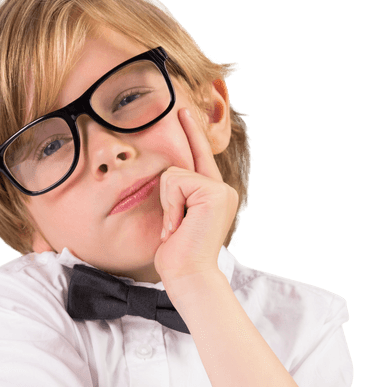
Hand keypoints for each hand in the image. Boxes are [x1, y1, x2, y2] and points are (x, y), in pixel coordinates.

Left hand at [154, 107, 238, 288]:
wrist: (189, 275)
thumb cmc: (177, 254)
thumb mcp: (175, 218)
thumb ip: (176, 195)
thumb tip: (165, 177)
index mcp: (213, 195)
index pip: (199, 158)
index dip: (191, 133)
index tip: (182, 111)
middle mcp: (222, 190)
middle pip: (178, 168)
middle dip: (168, 200)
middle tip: (176, 229)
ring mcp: (221, 190)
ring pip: (174, 175)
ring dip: (168, 205)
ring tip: (178, 228)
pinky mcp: (214, 192)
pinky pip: (175, 182)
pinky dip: (171, 206)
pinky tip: (179, 226)